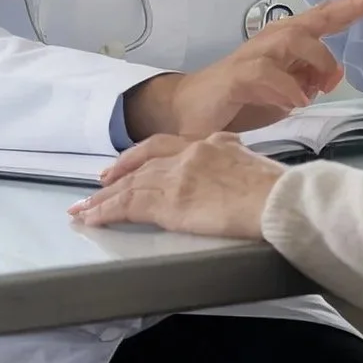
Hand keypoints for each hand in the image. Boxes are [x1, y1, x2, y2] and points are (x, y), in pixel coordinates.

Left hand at [70, 132, 282, 237]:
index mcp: (213, 143)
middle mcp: (191, 153)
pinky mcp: (169, 203)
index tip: (129, 164)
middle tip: (98, 184)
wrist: (279, 199)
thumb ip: (234, 162)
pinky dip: (106, 212)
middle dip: (118, 174)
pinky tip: (93, 219)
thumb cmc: (278, 190)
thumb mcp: (255, 165)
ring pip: (130, 185)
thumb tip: (231, 170)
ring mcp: (178, 176)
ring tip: (83, 209)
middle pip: (144, 163)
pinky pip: (128, 206)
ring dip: (103, 198)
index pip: (168, 147)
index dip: (143, 156)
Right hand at [124, 0, 362, 139]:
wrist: (189, 111)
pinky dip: (287, 86)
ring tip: (323, 86)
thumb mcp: (285, 90)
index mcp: (286, 42)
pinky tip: (297, 101)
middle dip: (347, 6)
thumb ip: (309, 79)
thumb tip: (331, 76)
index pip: (324, 17)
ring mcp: (252, 56)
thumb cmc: (241, 99)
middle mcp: (271, 40)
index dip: (352, 2)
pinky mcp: (235, 77)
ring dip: (316, 61)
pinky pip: (265, 73)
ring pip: (294, 40)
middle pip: (313, 17)